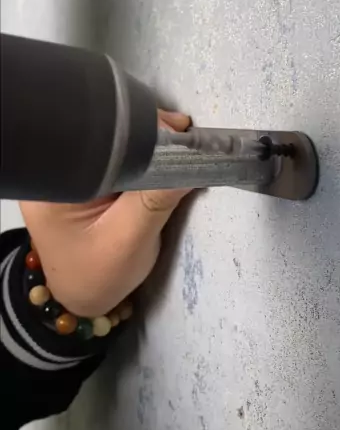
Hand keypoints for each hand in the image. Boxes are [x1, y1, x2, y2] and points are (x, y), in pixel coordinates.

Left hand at [20, 110, 191, 317]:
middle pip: (109, 136)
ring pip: (117, 143)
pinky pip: (118, 156)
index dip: (142, 131)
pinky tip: (164, 156)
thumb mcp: (130, 240)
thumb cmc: (99, 275)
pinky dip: (143, 156)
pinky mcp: (87, 175)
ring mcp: (70, 170)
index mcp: (56, 181)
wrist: (84, 297)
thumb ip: (157, 198)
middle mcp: (57, 168)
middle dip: (149, 133)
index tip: (178, 132)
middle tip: (186, 135)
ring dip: (149, 144)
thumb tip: (194, 157)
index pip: (103, 140)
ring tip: (180, 143)